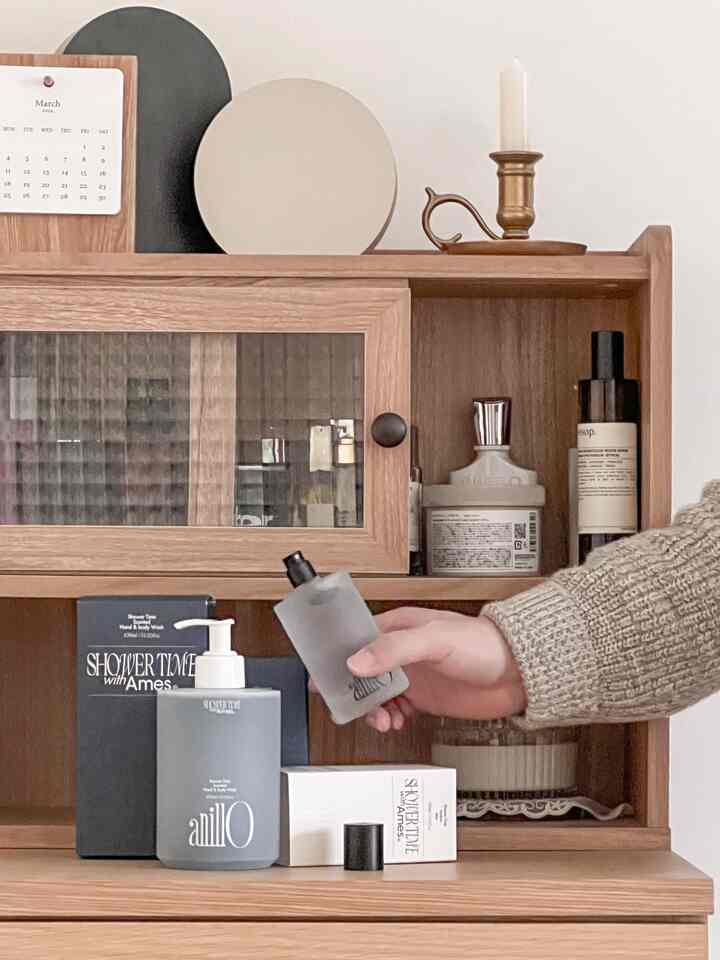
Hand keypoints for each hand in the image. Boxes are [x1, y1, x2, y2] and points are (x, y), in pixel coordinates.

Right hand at [345, 607, 526, 732]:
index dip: (339, 658)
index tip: (325, 678)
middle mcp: (401, 650)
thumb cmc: (484, 644)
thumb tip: (357, 661)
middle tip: (358, 708)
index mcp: (399, 627)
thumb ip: (395, 649)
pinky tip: (397, 721)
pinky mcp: (423, 697)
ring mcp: (412, 674)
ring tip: (384, 719)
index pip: (356, 639)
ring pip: (376, 694)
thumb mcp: (436, 640)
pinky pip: (394, 709)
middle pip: (361, 671)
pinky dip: (390, 718)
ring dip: (373, 709)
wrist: (518, 674)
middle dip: (355, 692)